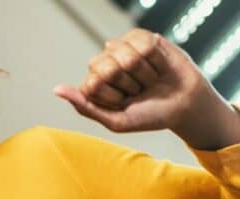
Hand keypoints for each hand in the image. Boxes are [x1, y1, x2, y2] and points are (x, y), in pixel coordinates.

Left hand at [56, 29, 239, 145]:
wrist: (184, 106)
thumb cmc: (149, 115)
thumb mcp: (117, 121)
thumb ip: (85, 106)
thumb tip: (56, 89)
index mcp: (94, 84)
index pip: (91, 84)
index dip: (112, 97)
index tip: (125, 104)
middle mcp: (105, 63)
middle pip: (106, 67)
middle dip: (127, 85)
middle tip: (139, 91)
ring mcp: (123, 48)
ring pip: (125, 55)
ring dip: (143, 74)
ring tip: (149, 80)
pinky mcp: (143, 37)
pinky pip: (143, 44)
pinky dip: (155, 61)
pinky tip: (158, 66)